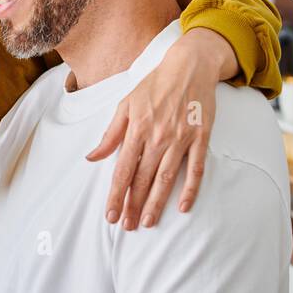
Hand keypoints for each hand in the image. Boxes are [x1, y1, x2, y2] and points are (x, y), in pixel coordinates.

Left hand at [86, 30, 228, 227]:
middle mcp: (157, 136)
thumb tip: (91, 158)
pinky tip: (183, 206)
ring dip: (156, 202)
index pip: (122, 170)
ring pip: (166, 177)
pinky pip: (196, 168)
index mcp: (136, 129)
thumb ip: (110, 134)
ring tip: (148, 222)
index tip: (110, 215)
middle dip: (133, 205)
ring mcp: (180, 138)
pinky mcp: (201, 137)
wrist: (189, 65)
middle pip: (142, 178)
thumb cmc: (154, 85)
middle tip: (127, 227)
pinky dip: (190, 188)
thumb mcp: (125, 104)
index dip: (116, 195)